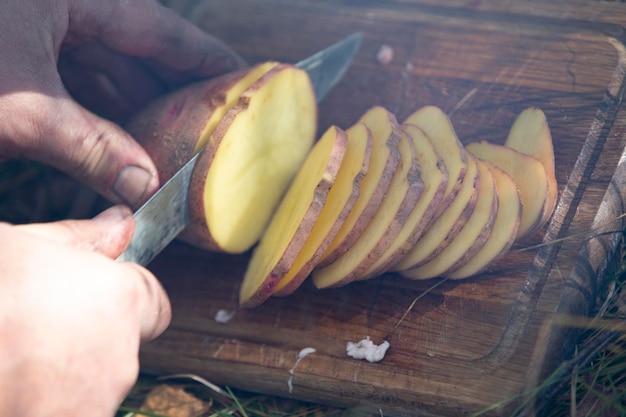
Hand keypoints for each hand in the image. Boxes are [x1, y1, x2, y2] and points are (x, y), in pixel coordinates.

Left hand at [0, 0, 245, 207]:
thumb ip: (88, 148)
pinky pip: (73, 81)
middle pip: (137, 54)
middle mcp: (64, 8)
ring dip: (134, 112)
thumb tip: (145, 188)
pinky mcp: (21, 53)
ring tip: (171, 147)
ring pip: (105, 71)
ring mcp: (40, 28)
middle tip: (209, 131)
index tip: (243, 80)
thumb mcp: (21, 111)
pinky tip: (121, 144)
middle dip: (170, 96)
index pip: (160, 29)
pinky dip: (96, 113)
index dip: (205, 58)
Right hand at [0, 205, 170, 416]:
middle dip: (87, 331)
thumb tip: (118, 223)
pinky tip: (12, 384)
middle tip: (34, 326)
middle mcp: (121, 353)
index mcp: (118, 297)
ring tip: (12, 356)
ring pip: (96, 377)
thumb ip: (75, 237)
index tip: (87, 292)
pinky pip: (73, 406)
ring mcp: (98, 400)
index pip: (149, 296)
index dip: (118, 292)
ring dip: (64, 368)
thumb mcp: (12, 247)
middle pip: (121, 338)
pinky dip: (48, 398)